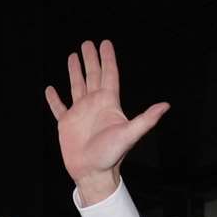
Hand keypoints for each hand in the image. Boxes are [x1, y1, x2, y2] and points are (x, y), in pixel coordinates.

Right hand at [44, 39, 168, 204]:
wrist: (93, 173)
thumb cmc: (112, 156)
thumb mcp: (130, 134)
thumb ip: (146, 119)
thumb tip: (166, 106)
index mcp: (108, 104)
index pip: (109, 75)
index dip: (107, 58)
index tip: (105, 43)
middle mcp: (94, 105)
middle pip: (92, 76)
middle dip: (90, 59)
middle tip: (87, 43)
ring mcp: (80, 113)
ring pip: (77, 86)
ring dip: (74, 71)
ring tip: (72, 56)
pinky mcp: (67, 124)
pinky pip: (59, 108)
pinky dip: (54, 99)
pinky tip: (50, 90)